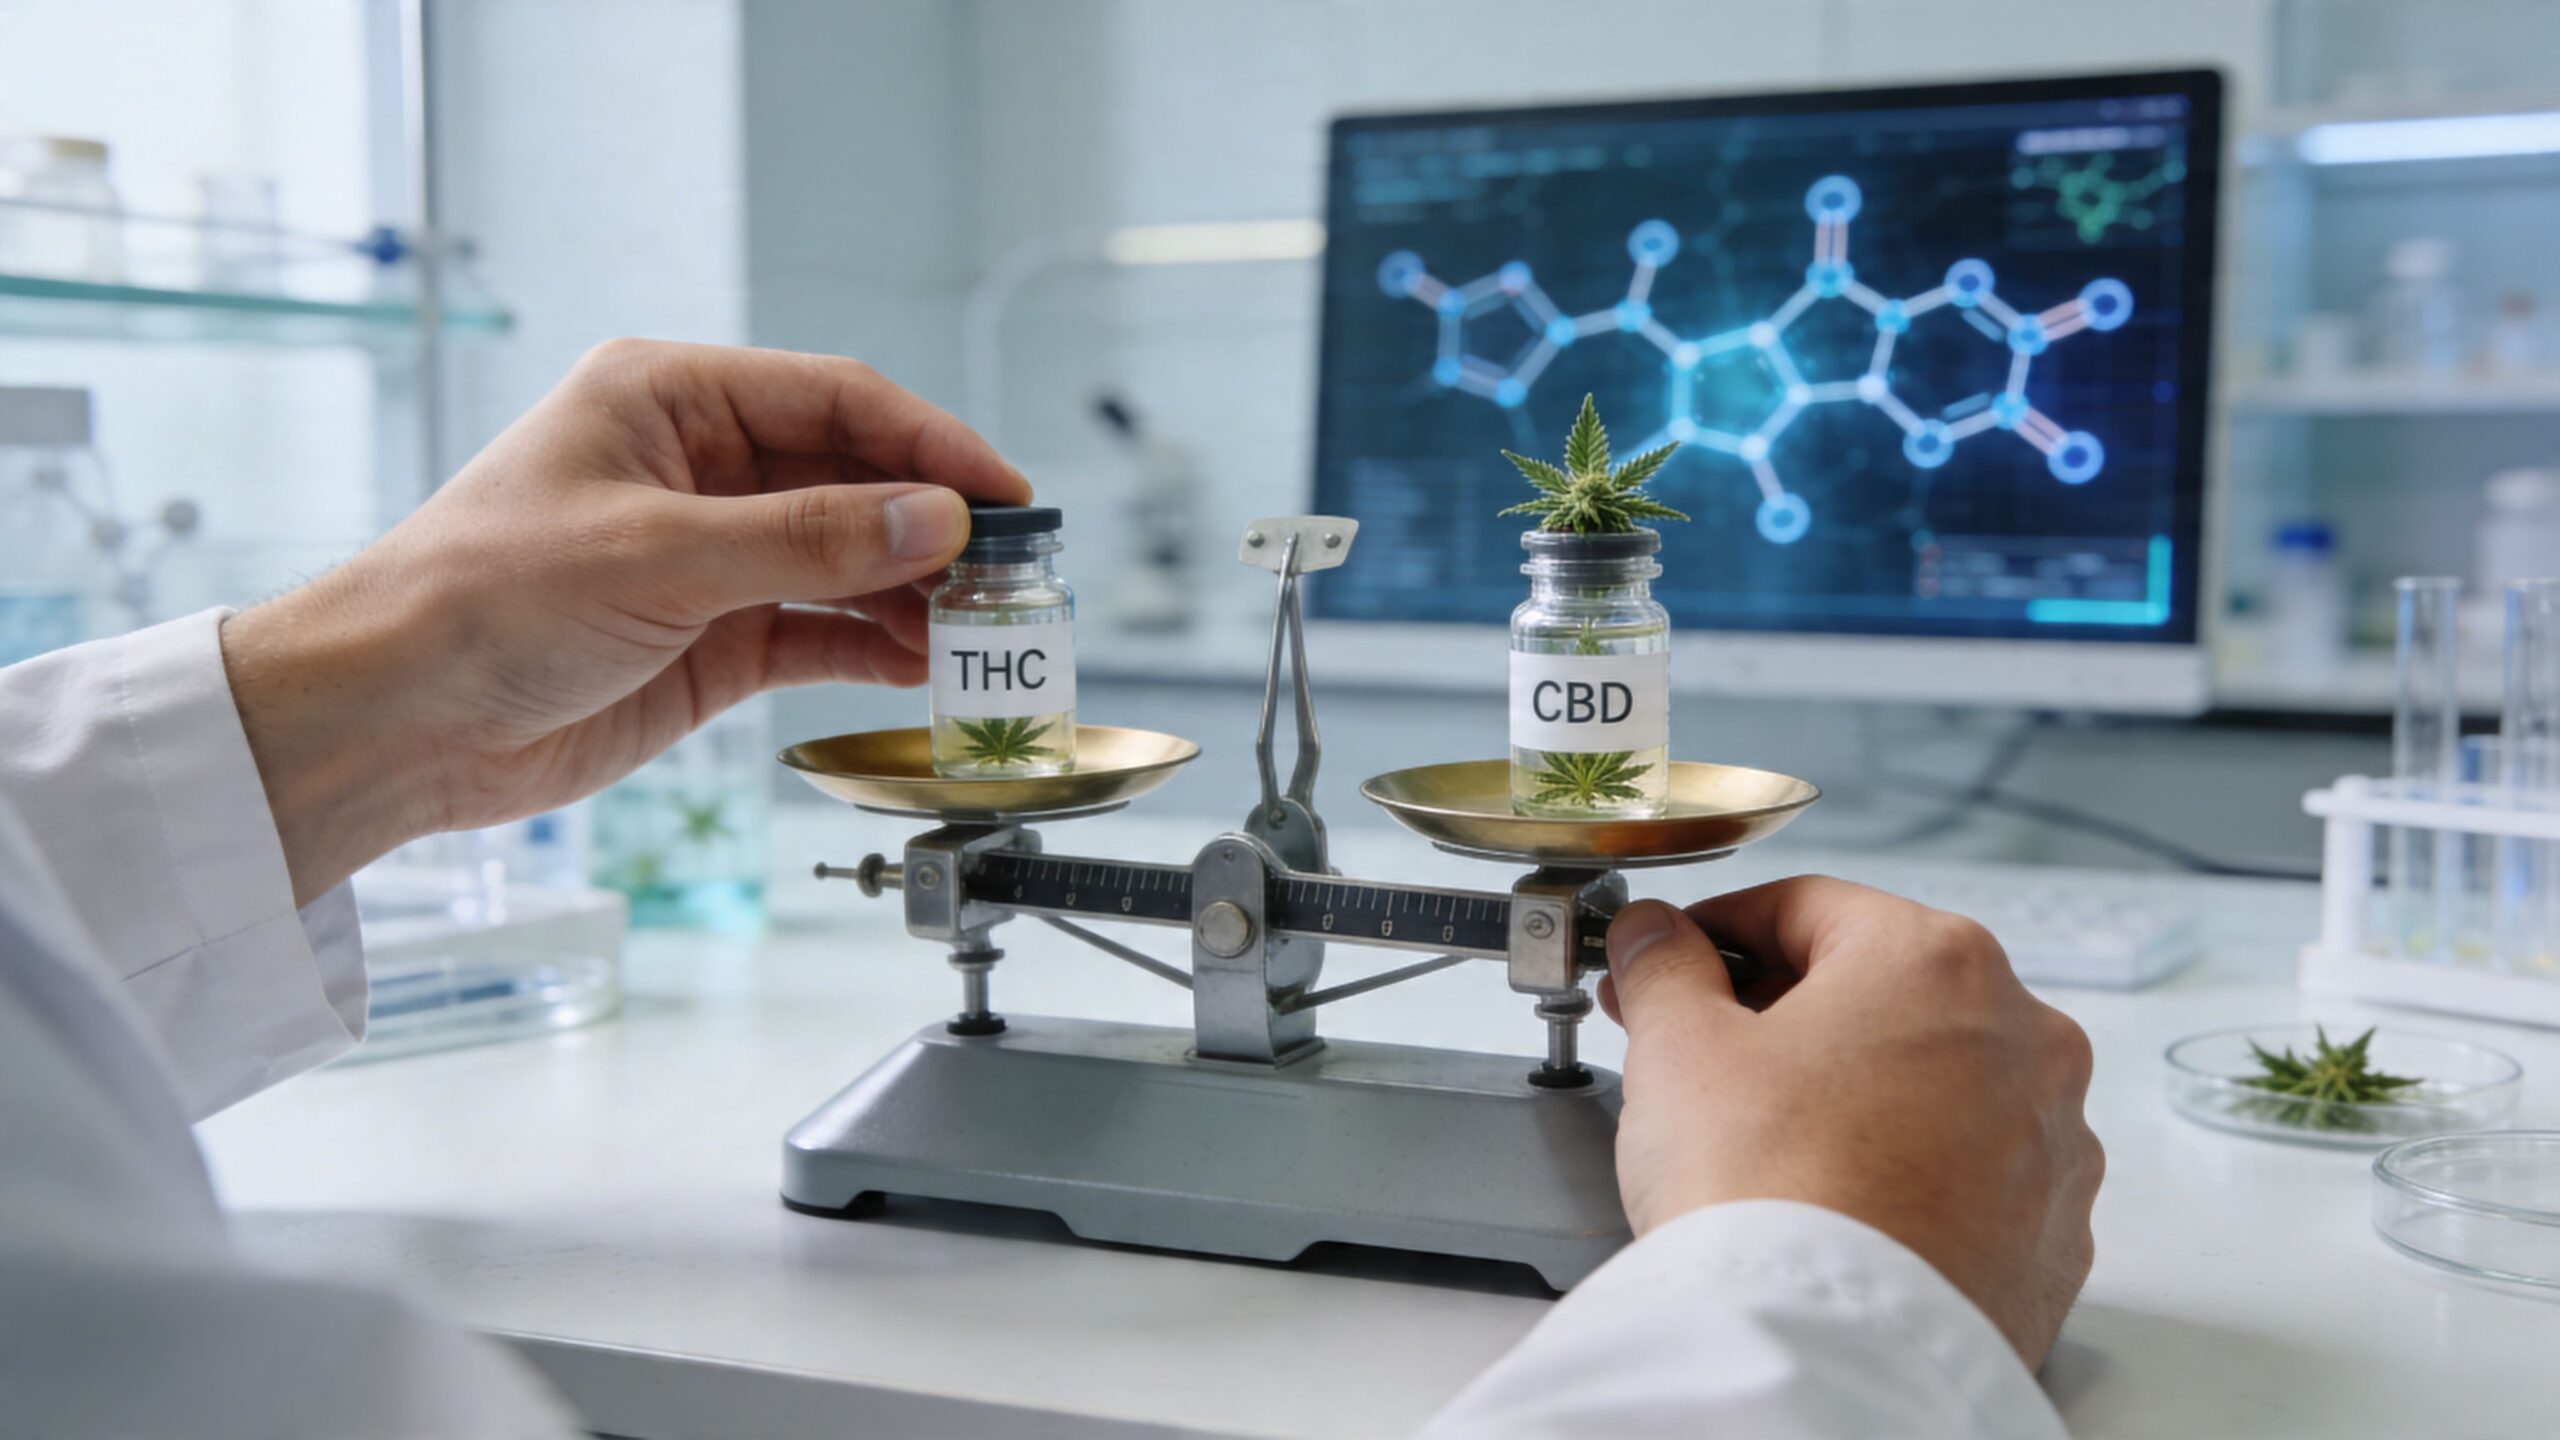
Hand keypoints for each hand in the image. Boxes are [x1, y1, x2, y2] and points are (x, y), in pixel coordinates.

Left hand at [221, 340, 1029, 904]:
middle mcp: (697, 466)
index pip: (837, 401)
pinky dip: (874, 646)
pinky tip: (925, 665)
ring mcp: (708, 554)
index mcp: (669, 399)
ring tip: (983, 632)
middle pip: (854, 479)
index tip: (1007, 496)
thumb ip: (809, 539)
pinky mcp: (709, 637)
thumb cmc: (479, 601)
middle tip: (1015, 574)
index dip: (932, 445)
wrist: (394, 721)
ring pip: (847, 559)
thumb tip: (938, 518)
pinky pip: (818, 628)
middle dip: (935, 525)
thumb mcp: (657, 556)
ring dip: (916, 593)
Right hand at [1598, 879, 2100, 1367]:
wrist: (1831, 1353)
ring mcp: (2051, 1140)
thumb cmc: (1767, 1191)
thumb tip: (1658, 937)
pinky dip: (1909, 1172)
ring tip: (1770, 1141)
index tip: (1672, 963)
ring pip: (1937, 1081)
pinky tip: (1838, 1203)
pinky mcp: (2053, 1233)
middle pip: (1882, 991)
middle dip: (1787, 1014)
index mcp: (1936, 960)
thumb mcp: (1679, 1049)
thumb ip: (1666, 966)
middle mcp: (2023, 1036)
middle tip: (1703, 1050)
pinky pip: (1971, 1173)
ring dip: (1858, 1092)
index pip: (1807, 908)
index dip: (1717, 932)